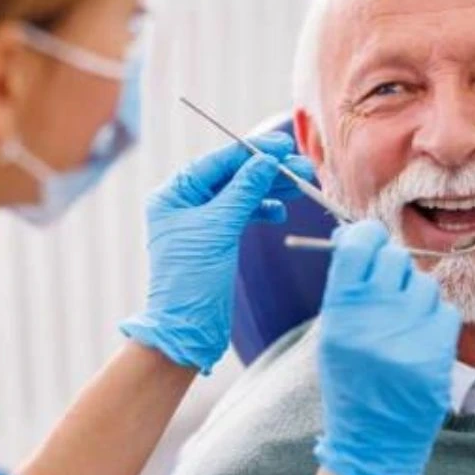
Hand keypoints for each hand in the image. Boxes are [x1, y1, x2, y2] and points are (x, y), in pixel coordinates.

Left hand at [120, 132, 314, 372]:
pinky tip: (280, 211)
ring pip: (240, 195)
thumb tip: (266, 161)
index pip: (218, 162)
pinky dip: (262, 210)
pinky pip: (242, 215)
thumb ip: (245, 190)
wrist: (188, 329)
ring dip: (270, 189)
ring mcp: (200, 222)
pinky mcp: (215, 240)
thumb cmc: (191, 279)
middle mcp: (184, 203)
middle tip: (301, 166)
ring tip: (300, 185)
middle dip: (267, 171)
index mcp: (173, 194)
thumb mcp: (220, 227)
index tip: (283, 146)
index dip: (252, 151)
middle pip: (232, 176)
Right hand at [314, 220, 459, 474]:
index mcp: (340, 312)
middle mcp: (373, 318)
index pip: (358, 247)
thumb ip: (345, 287)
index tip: (370, 239)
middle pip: (393, 258)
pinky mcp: (437, 351)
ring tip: (403, 324)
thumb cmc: (350, 381)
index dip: (366, 236)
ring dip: (415, 296)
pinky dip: (435, 320)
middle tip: (388, 287)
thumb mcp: (333, 334)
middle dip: (392, 266)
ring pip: (423, 283)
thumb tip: (356, 236)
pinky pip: (444, 310)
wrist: (373, 439)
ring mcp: (408, 334)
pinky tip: (420, 341)